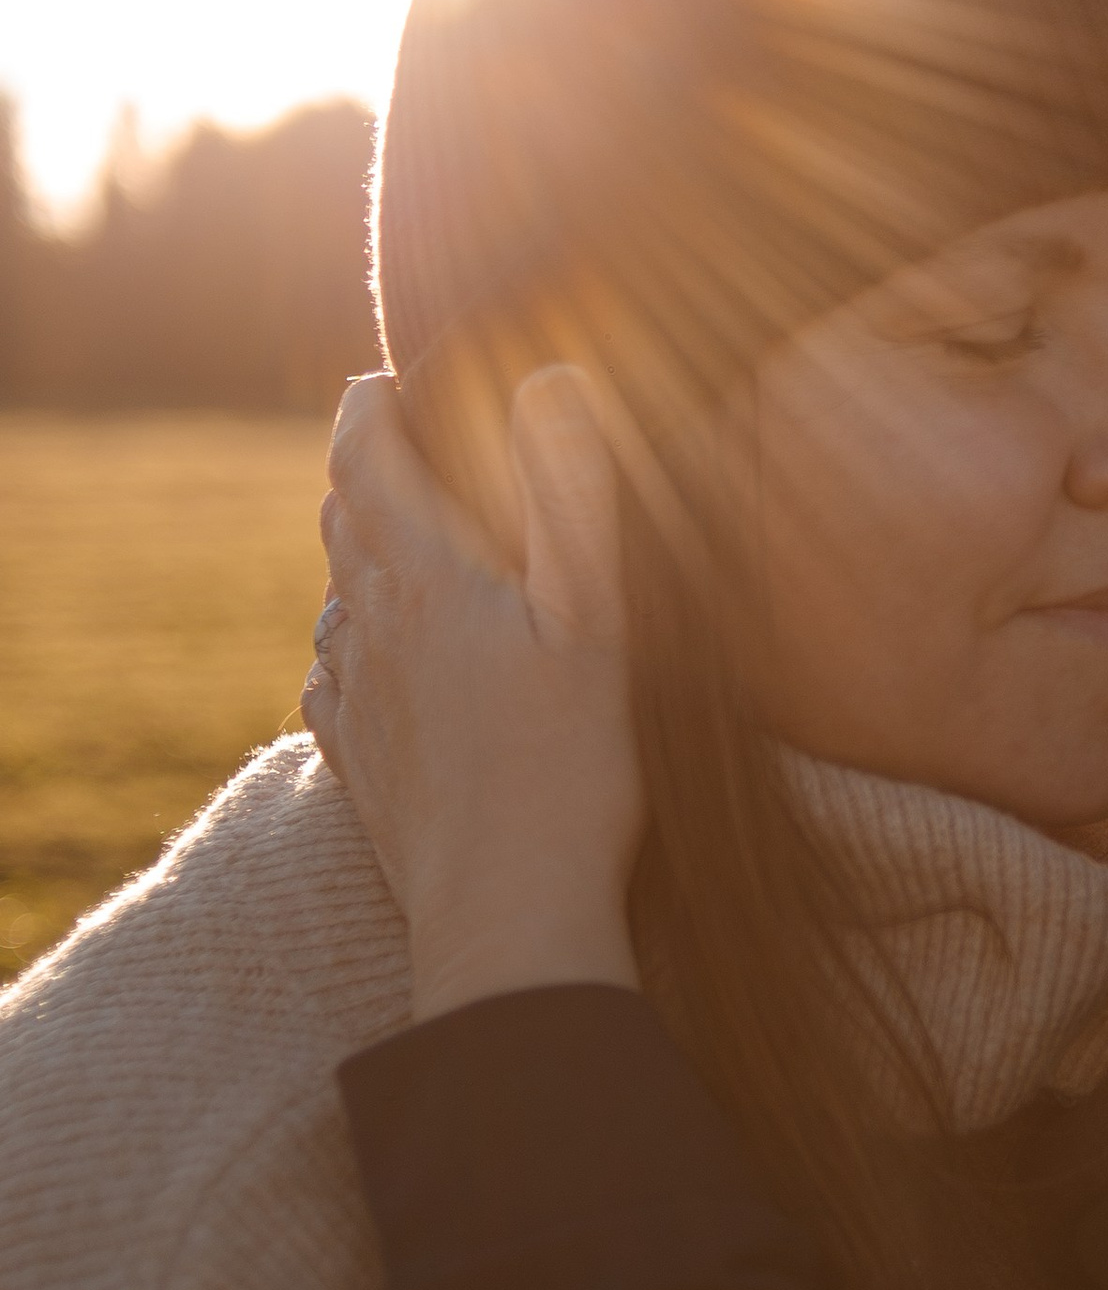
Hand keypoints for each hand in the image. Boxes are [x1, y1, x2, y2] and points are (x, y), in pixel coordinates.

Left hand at [303, 369, 647, 1023]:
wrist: (507, 914)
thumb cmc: (567, 767)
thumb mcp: (595, 618)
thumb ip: (572, 493)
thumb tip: (550, 377)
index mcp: (427, 577)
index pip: (364, 456)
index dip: (368, 403)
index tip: (389, 375)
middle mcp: (372, 626)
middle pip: (343, 517)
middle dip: (367, 469)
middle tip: (412, 445)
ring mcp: (357, 697)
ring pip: (334, 593)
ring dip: (359, 551)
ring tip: (405, 540)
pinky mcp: (358, 760)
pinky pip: (329, 675)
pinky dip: (348, 639)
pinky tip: (374, 654)